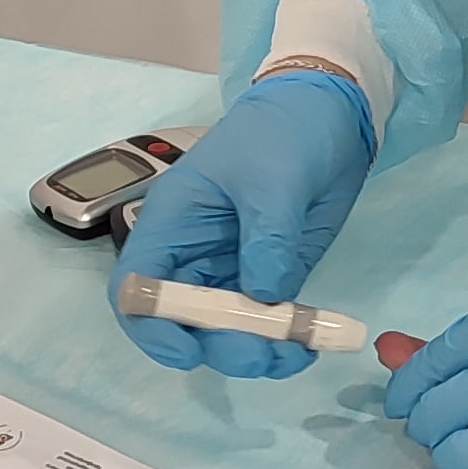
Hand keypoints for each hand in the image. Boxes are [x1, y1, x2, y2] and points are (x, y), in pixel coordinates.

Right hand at [111, 68, 374, 376]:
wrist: (331, 113)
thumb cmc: (284, 131)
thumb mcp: (273, 178)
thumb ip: (266, 239)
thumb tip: (265, 297)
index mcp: (172, 221)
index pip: (135, 286)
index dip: (150, 326)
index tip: (187, 351)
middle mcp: (194, 252)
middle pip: (183, 321)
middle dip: (218, 345)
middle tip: (263, 355)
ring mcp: (232, 267)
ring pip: (226, 330)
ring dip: (254, 351)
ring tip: (294, 354)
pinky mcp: (270, 274)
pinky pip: (266, 320)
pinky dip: (282, 339)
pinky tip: (307, 343)